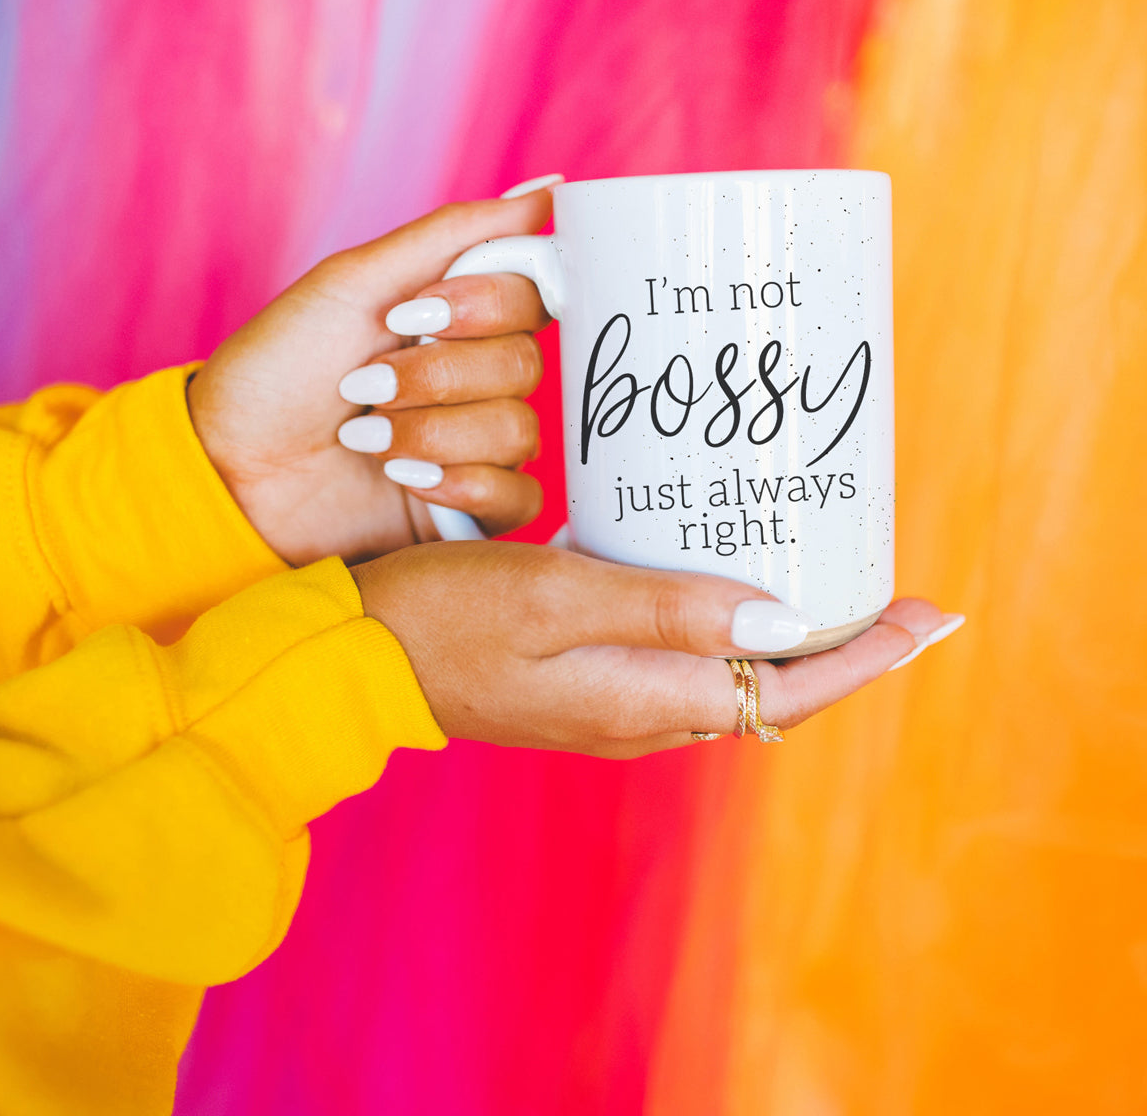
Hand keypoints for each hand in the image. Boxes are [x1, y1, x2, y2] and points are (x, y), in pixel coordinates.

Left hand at [187, 192, 553, 565]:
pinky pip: (520, 497)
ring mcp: (476, 444)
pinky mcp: (471, 508)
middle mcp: (476, 377)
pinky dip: (465, 486)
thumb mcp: (355, 283)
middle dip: (439, 376)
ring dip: (433, 433)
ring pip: (519, 432)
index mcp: (456, 316)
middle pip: (526, 365)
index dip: (488, 306)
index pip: (533, 295)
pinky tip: (407, 480)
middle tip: (365, 386)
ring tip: (365, 439)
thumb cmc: (278, 369)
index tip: (413, 312)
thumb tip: (550, 189)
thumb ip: (456, 235)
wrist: (230, 467)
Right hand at [352, 541, 957, 756]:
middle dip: (842, 646)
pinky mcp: (587, 683)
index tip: (929, 614)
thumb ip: (668, 610)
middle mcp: (643, 714)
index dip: (866, 654)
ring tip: (820, 575)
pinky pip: (683, 660)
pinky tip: (719, 577)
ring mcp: (614, 703)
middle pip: (774, 690)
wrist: (358, 662)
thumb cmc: (445, 619)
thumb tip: (785, 625)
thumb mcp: (557, 599)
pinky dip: (725, 627)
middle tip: (887, 586)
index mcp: (645, 698)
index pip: (790, 689)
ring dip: (786, 638)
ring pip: (732, 676)